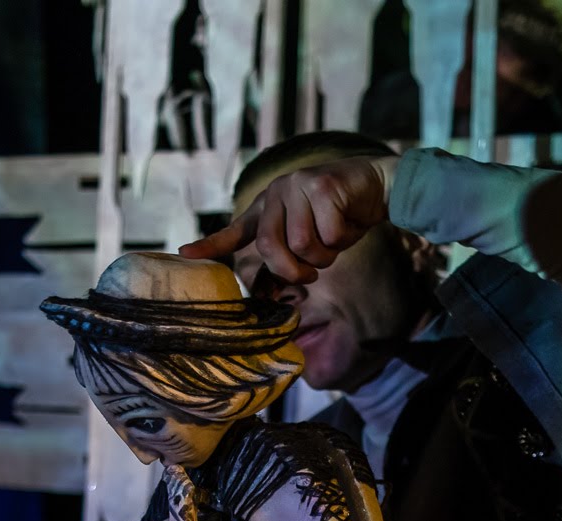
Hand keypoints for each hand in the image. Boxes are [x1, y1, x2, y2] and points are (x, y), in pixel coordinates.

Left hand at [178, 155, 398, 284]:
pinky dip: (343, 240)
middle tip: (310, 275)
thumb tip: (264, 295)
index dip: (210, 245)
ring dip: (324, 255)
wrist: (377, 185)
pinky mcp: (322, 185)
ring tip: (334, 240)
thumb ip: (286, 259)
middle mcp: (276, 193)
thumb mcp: (309, 240)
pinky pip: (329, 234)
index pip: (235, 231)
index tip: (183, 254)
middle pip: (269, 247)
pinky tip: (349, 222)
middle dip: (293, 270)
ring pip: (302, 244)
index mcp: (268, 207)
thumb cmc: (340, 217)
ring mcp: (298, 185)